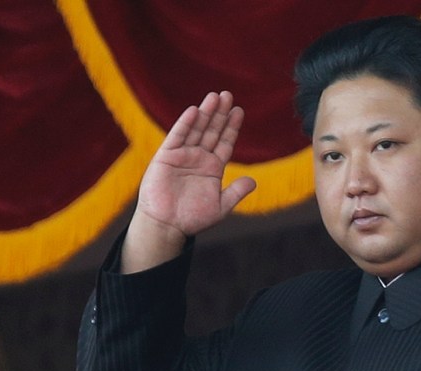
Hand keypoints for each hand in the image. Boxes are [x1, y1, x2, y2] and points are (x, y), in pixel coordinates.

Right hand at [122, 91, 255, 271]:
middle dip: (220, 113)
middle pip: (212, 131)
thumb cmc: (193, 218)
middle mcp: (198, 158)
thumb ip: (236, 192)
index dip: (231, 126)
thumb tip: (254, 182)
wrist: (167, 226)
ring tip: (215, 96)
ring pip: (196, 130)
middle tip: (228, 95)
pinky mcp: (166, 157)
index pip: (225, 142)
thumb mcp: (221, 206)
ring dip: (205, 113)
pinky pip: (177, 137)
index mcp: (212, 168)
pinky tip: (194, 111)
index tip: (238, 111)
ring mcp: (182, 156)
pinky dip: (185, 124)